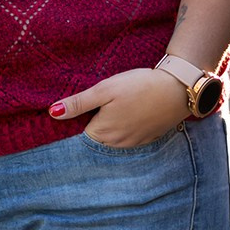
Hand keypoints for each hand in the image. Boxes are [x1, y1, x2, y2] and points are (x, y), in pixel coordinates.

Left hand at [49, 68, 190, 148]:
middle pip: (95, 138)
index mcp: (102, 132)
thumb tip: (53, 113)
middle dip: (90, 125)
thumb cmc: (138, 86)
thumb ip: (79, 103)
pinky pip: (129, 138)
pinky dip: (125, 129)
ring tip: (111, 108)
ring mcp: (134, 143)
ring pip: (112, 139)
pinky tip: (128, 113)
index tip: (75, 109)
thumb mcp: (104, 89)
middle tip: (93, 106)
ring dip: (108, 128)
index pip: (78, 134)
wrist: (177, 89)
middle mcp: (117, 143)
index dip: (75, 121)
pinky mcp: (148, 138)